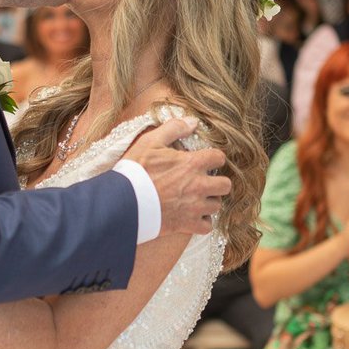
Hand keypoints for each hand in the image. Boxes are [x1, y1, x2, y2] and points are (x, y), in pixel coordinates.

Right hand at [124, 117, 230, 237]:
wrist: (123, 202)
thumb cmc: (136, 171)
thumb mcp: (150, 142)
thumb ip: (173, 128)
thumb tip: (193, 121)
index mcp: (192, 164)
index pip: (219, 158)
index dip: (214, 158)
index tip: (206, 161)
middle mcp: (198, 186)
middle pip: (225, 185)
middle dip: (217, 182)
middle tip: (204, 182)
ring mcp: (194, 207)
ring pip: (217, 205)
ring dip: (209, 202)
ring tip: (197, 199)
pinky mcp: (187, 224)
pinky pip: (207, 226)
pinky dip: (202, 222)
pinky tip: (193, 216)